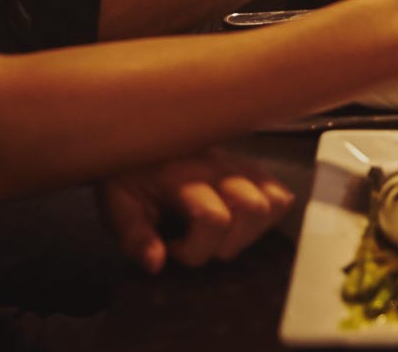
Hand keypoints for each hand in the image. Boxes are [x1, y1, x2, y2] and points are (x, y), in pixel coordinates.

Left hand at [96, 148, 297, 273]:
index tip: (172, 249)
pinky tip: (237, 223)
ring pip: (274, 202)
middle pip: (253, 209)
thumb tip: (157, 263)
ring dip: (250, 231)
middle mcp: (219, 167)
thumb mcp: (118, 204)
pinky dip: (267, 216)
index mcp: (184, 176)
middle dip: (227, 244)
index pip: (214, 218)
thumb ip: (134, 236)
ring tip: (220, 235)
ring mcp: (241, 165)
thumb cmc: (129, 173)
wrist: (139, 133)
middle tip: (199, 244)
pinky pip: (280, 194)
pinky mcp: (252, 168)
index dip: (195, 251)